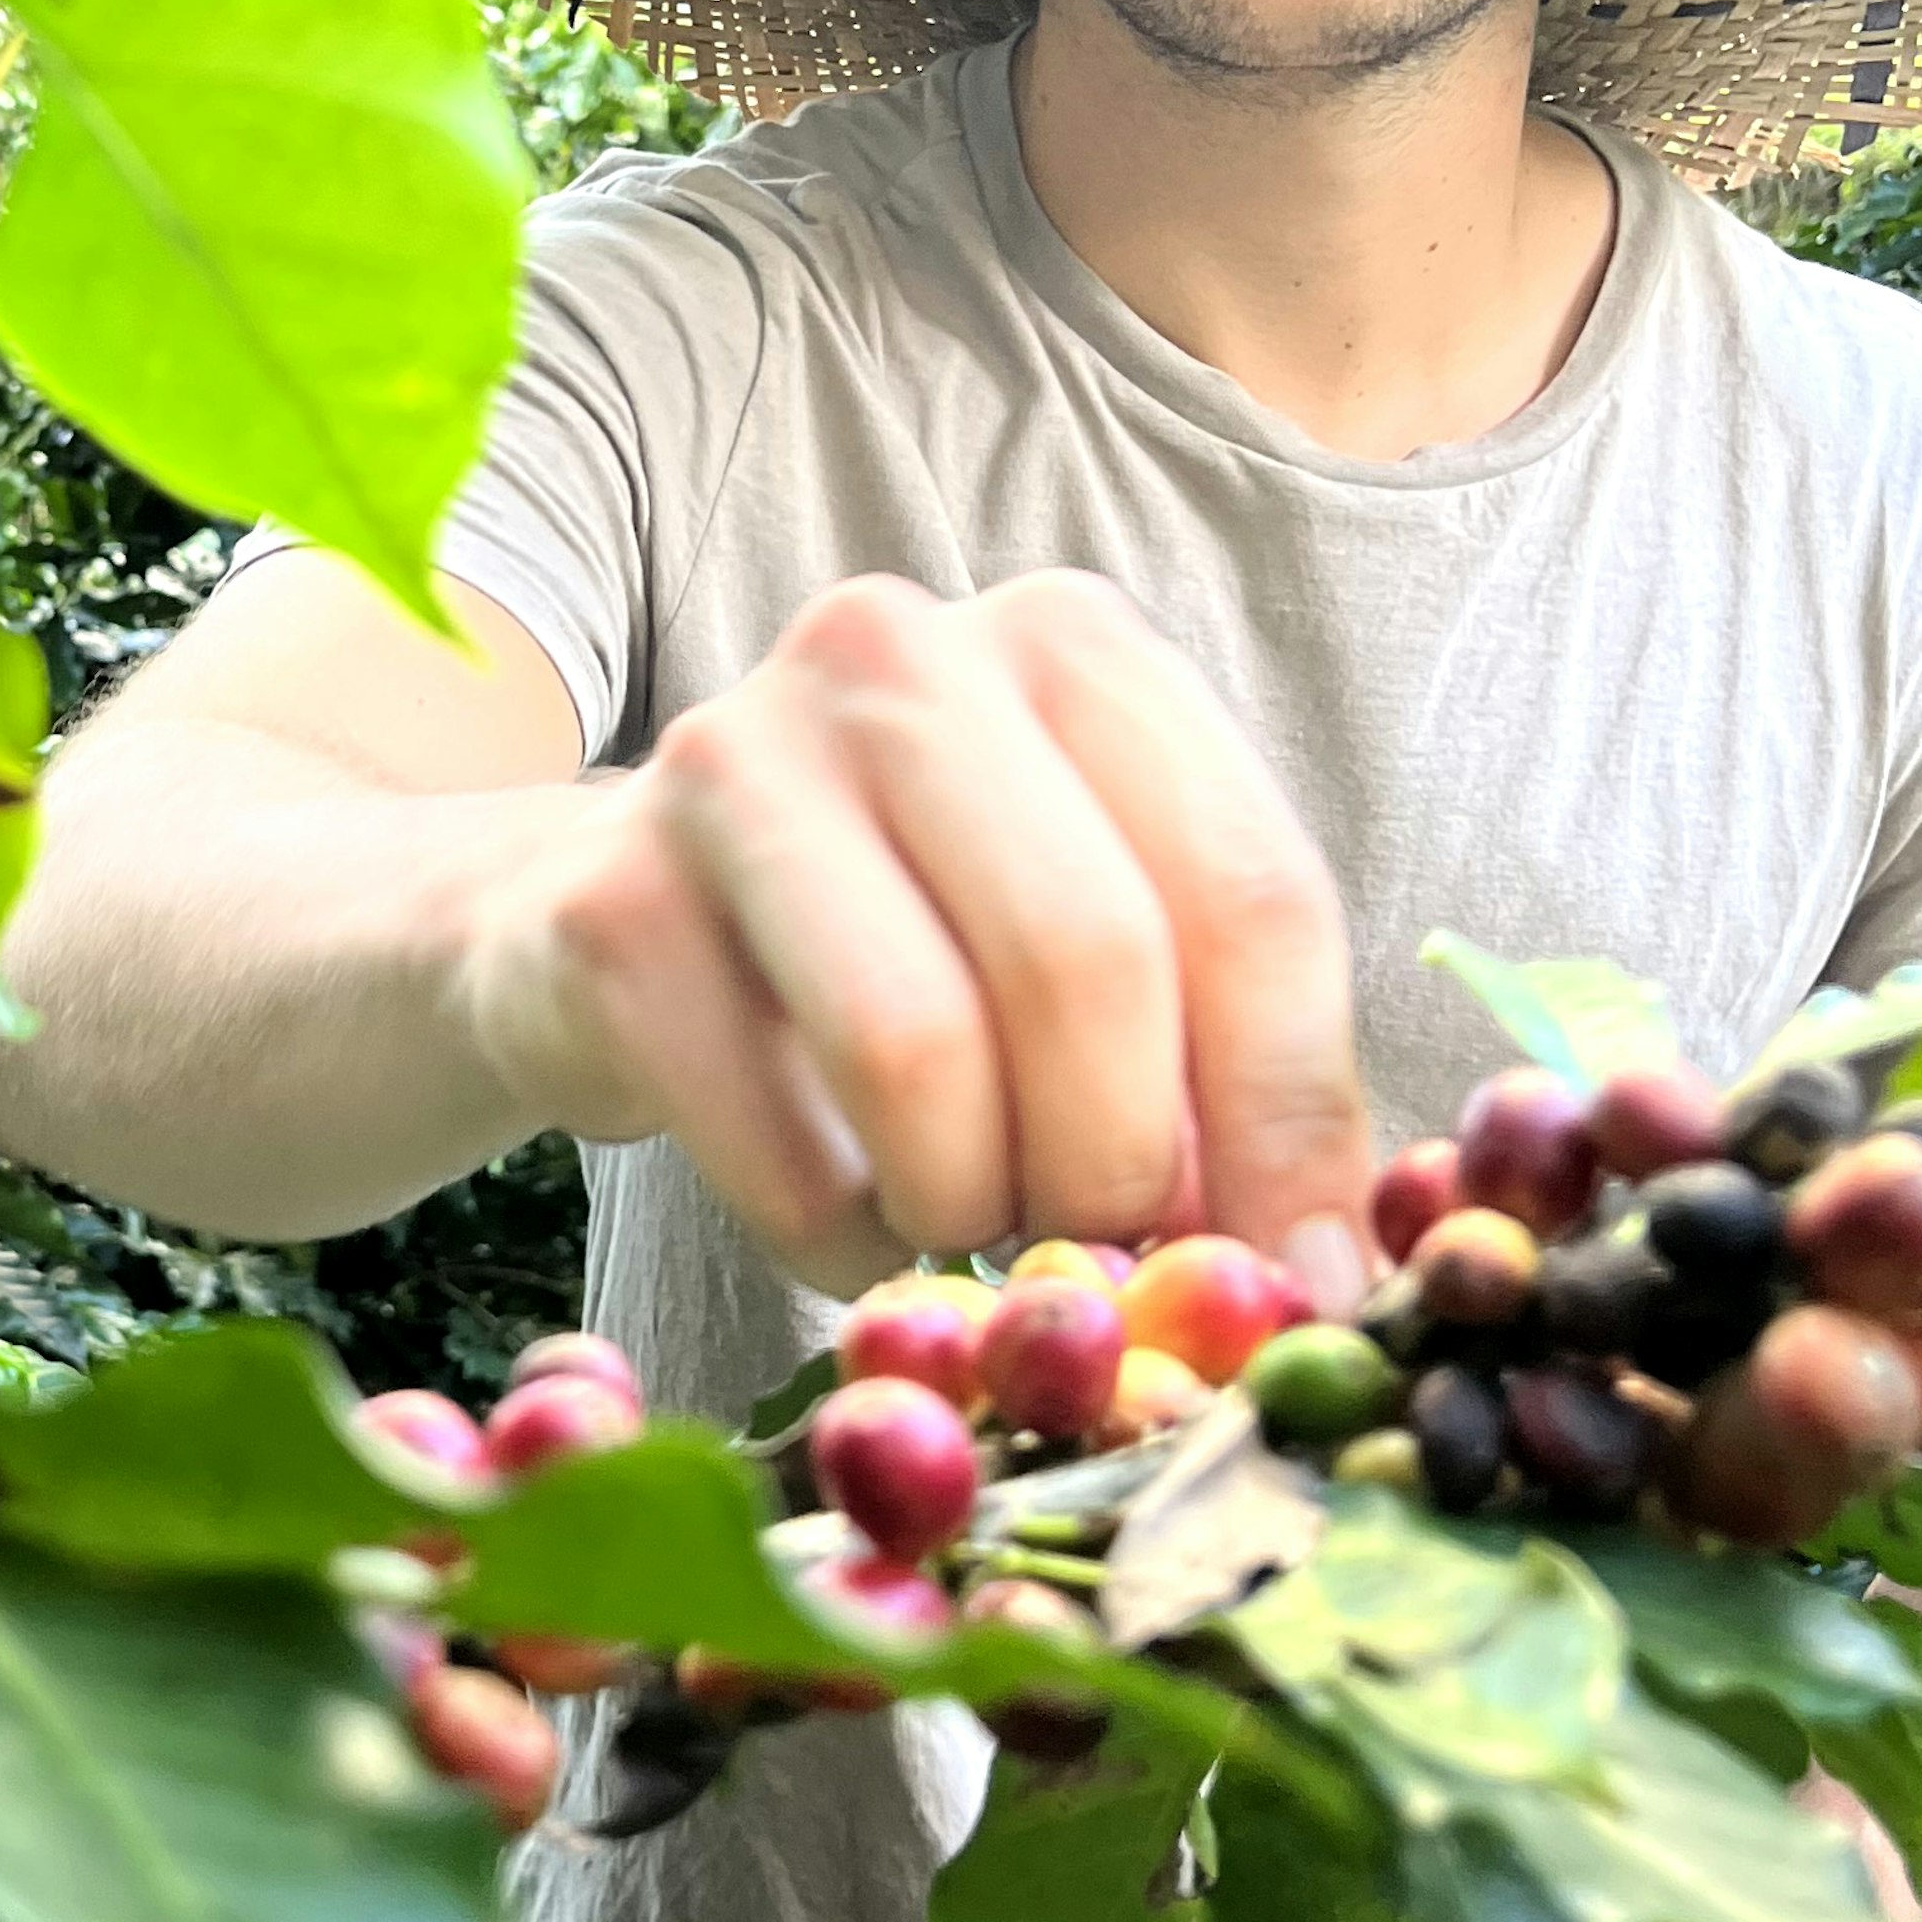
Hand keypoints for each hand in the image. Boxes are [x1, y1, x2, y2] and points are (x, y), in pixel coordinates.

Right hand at [451, 569, 1374, 1287]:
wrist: (605, 922)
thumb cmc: (901, 933)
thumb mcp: (1083, 934)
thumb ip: (1216, 1052)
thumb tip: (1317, 1269)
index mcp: (1066, 645)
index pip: (1249, 890)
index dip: (1291, 1115)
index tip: (1306, 1277)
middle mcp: (895, 656)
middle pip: (1085, 960)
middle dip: (1117, 1169)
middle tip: (1101, 1255)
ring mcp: (730, 759)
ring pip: (917, 1049)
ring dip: (970, 1205)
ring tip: (967, 1221)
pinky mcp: (610, 903)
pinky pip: (776, 1145)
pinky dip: (842, 1241)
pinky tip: (848, 1220)